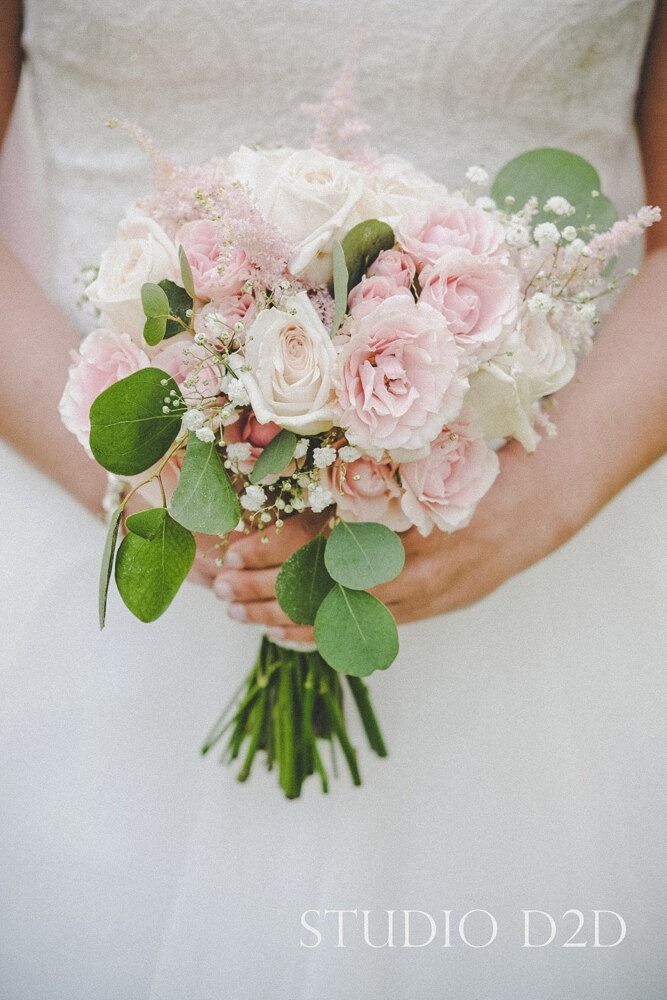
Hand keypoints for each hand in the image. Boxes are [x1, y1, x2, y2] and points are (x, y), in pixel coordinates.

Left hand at [210, 439, 578, 643]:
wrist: (537, 504)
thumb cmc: (475, 469)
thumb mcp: (417, 460)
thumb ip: (362, 474)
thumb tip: (289, 470)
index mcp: (402, 525)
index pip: (323, 546)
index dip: (273, 550)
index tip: (233, 549)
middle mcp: (411, 569)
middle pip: (324, 590)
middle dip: (267, 593)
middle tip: (221, 589)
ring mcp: (424, 597)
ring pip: (342, 619)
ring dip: (287, 619)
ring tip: (242, 614)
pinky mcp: (432, 610)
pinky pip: (370, 631)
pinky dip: (328, 634)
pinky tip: (290, 636)